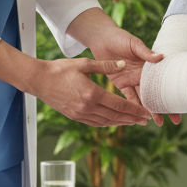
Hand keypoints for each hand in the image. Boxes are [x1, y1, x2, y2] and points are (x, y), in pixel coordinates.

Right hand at [31, 56, 152, 126]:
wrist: (39, 80)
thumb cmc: (61, 69)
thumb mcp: (85, 64)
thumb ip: (106, 66)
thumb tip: (124, 65)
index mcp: (92, 94)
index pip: (119, 105)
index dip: (134, 110)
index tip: (146, 113)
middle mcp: (87, 107)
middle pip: (115, 116)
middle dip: (132, 119)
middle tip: (145, 120)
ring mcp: (80, 114)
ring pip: (106, 122)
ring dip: (121, 123)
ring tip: (133, 122)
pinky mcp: (74, 116)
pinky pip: (95, 123)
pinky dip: (107, 123)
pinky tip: (114, 121)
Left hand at [69, 9, 181, 125]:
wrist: (101, 38)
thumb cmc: (120, 37)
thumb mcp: (134, 43)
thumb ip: (145, 52)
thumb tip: (160, 57)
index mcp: (149, 65)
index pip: (163, 81)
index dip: (172, 92)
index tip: (181, 104)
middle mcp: (142, 75)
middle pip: (156, 93)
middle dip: (164, 106)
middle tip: (174, 120)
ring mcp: (132, 80)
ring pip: (143, 98)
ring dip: (150, 110)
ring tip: (158, 122)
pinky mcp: (121, 83)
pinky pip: (128, 97)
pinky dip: (133, 106)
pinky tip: (139, 117)